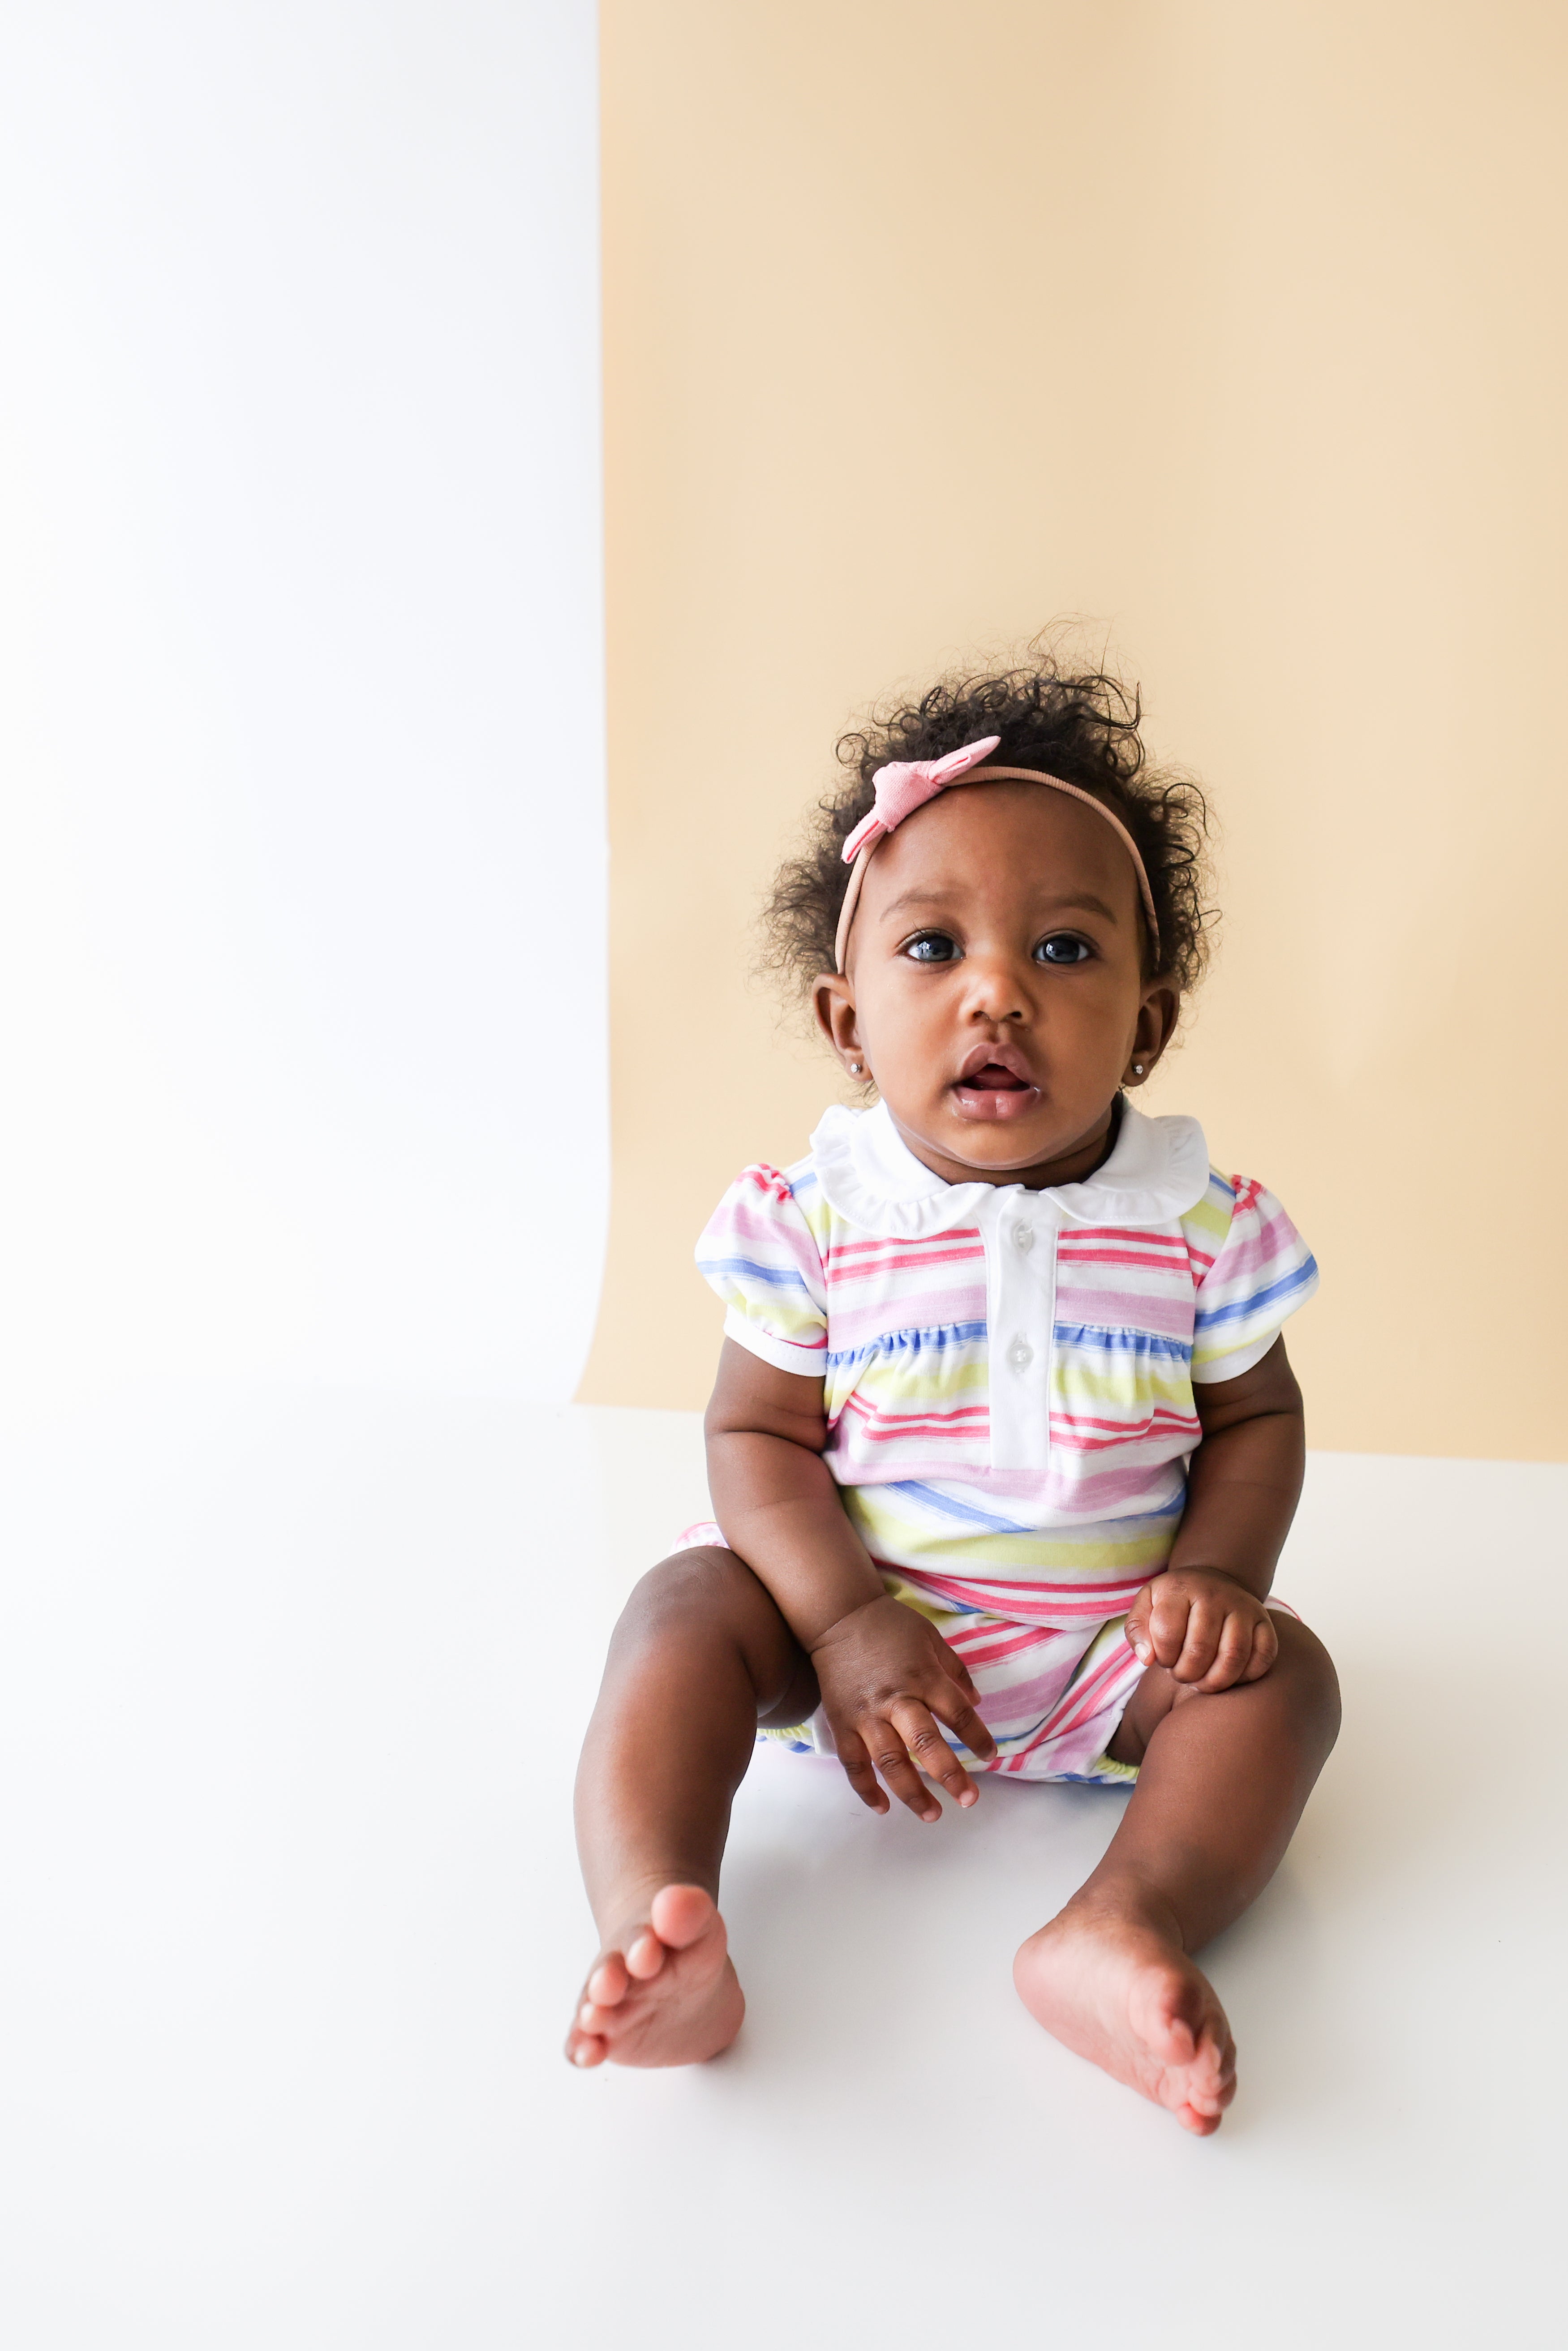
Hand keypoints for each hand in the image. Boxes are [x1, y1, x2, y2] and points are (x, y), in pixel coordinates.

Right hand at [809, 1594, 997, 1820]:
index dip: (977, 1737)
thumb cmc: (890, 1625)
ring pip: (890, 1762)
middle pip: (926, 1744)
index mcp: (923, 1676)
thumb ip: (955, 1670)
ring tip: (932, 1814)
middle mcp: (896, 1699)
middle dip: (949, 1775)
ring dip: (912, 1792)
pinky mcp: (841, 1722)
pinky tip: (883, 1807)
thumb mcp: (931, 1637)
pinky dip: (867, 1788)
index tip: (991, 1755)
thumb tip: (977, 1702)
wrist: (838, 1615)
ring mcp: (865, 1714)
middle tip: (969, 1800)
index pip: (957, 1713)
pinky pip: (853, 1763)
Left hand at [1125, 1568, 1277, 1692]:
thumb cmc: (1174, 1602)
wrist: (1212, 1582)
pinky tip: (1229, 1677)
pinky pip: (1264, 1656)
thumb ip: (1137, 1630)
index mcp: (1180, 1588)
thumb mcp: (1146, 1605)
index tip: (1163, 1659)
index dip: (1162, 1657)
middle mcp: (1215, 1594)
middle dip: (1186, 1674)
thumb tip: (1147, 1658)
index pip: (1167, 1633)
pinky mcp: (1265, 1621)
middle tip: (1182, 1676)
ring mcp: (1244, 1607)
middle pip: (1200, 1650)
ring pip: (1234, 1656)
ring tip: (1202, 1683)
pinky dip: (1246, 1676)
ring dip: (1215, 1682)